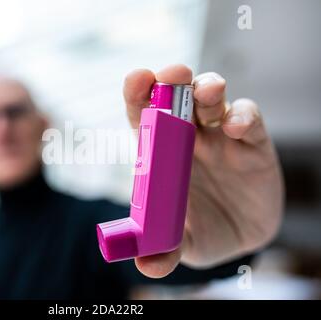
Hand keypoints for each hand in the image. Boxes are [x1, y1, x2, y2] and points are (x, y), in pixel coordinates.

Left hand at [123, 64, 283, 277]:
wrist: (239, 236)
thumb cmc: (199, 229)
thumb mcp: (180, 243)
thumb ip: (163, 251)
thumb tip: (146, 265)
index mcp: (161, 151)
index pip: (144, 115)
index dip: (138, 95)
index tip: (137, 79)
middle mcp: (187, 136)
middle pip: (178, 96)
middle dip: (174, 79)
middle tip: (172, 74)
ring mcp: (220, 136)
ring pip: (214, 98)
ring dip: (209, 88)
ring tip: (207, 91)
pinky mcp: (252, 143)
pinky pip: (249, 119)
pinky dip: (244, 116)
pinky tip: (236, 126)